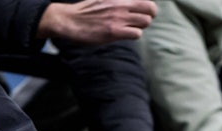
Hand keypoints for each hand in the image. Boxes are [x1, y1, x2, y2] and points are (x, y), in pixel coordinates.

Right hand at [37, 0, 156, 43]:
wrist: (70, 20)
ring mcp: (118, 18)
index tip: (142, 13)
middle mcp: (121, 4)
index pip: (145, 0)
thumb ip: (119, 1)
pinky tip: (124, 35)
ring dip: (140, 27)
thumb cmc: (87, 11)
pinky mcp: (114, 31)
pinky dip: (133, 35)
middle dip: (148, 17)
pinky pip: (136, 34)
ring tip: (130, 28)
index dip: (148, 8)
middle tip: (139, 22)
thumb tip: (131, 5)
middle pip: (150, 9)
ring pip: (145, 22)